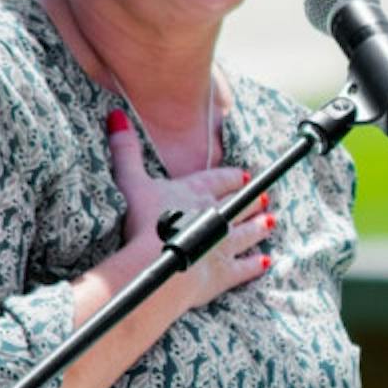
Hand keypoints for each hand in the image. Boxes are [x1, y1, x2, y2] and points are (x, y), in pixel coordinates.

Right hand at [106, 110, 272, 308]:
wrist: (155, 264)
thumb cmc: (141, 222)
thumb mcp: (131, 181)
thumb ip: (126, 150)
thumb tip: (116, 115)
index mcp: (196, 191)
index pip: (221, 179)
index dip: (233, 177)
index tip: (245, 176)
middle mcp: (217, 214)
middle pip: (241, 204)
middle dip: (252, 200)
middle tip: (265, 199)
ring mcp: (224, 243)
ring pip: (249, 232)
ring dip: (260, 226)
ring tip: (271, 222)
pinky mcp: (224, 273)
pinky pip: (245, 267)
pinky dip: (255, 264)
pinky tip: (265, 262)